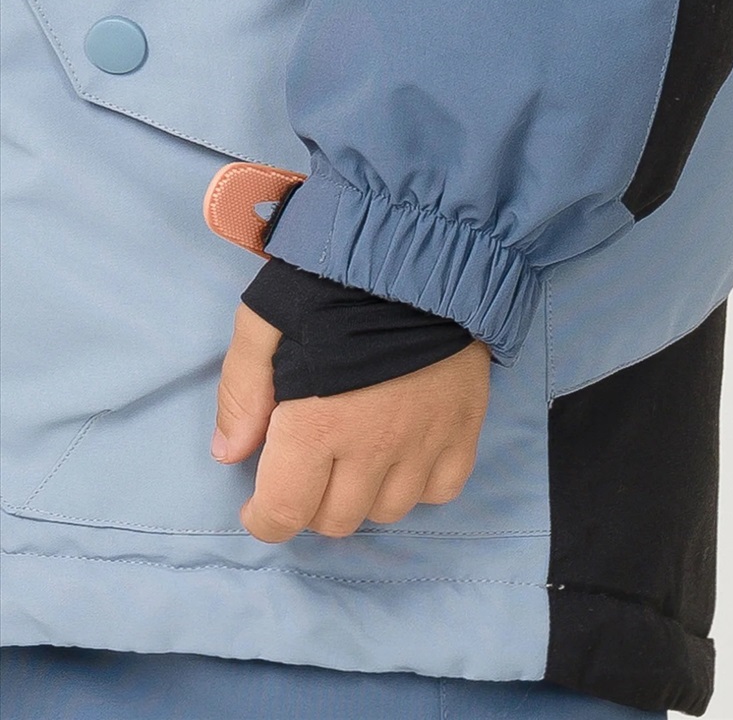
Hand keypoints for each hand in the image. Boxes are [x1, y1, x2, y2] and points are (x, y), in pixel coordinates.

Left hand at [212, 301, 491, 541]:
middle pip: (336, 520)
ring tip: (353, 458)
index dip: (264, 519)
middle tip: (306, 468)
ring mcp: (425, 442)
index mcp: (316, 424)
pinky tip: (403, 453)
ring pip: (389, 511)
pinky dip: (418, 484)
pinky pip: (441, 490)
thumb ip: (241, 388)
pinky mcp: (465, 428)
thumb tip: (230, 452)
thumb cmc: (334, 281)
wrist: (422, 249)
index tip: (260, 504)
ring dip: (362, 495)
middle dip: (309, 504)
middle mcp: (372, 448)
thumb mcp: (265, 318)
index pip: (285, 513)